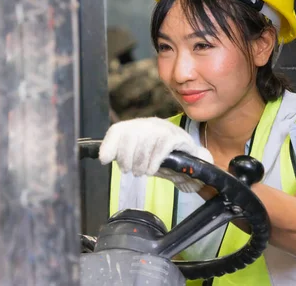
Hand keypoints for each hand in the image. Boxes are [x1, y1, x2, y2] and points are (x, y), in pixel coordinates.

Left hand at [99, 117, 213, 192]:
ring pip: (146, 141)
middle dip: (126, 157)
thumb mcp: (139, 157)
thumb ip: (123, 155)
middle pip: (131, 135)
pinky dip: (154, 161)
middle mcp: (150, 124)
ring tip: (141, 172)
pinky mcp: (178, 138)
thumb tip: (103, 157)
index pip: (119, 129)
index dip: (109, 145)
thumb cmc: (162, 159)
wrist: (191, 163)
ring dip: (140, 162)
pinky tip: (152, 170)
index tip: (105, 160)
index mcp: (138, 127)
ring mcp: (165, 129)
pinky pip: (162, 147)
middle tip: (128, 171)